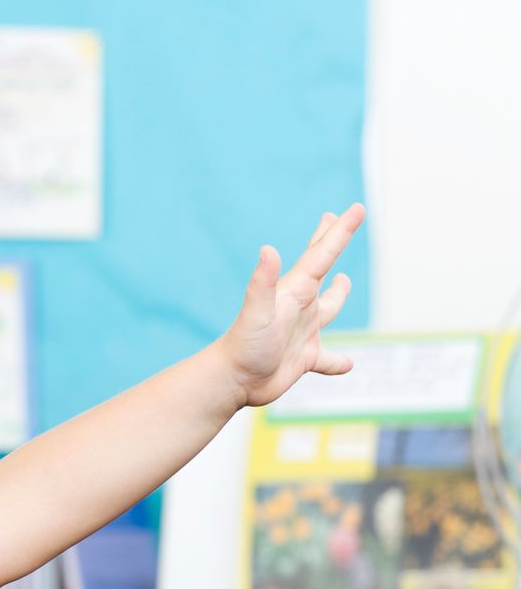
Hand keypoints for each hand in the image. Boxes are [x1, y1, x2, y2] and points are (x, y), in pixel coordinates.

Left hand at [216, 204, 364, 406]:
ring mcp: (303, 333)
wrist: (231, 380)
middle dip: (331, 243)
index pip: (321, 255)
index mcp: (294, 292)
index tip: (356, 208)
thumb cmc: (243, 346)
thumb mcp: (257, 312)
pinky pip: (328, 359)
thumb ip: (263, 283)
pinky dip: (339, 361)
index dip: (340, 231)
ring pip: (328, 310)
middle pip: (321, 268)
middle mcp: (300, 308)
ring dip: (338, 296)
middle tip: (339, 219)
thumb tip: (268, 249)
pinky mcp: (303, 359)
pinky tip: (347, 363)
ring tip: (344, 281)